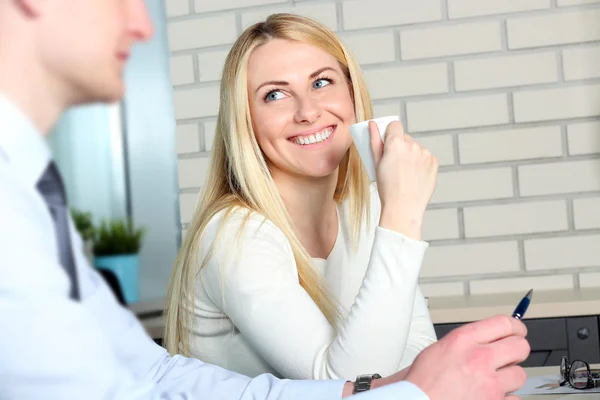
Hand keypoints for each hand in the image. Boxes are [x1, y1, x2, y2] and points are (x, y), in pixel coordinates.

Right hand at [369, 121, 437, 239]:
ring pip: (415, 147)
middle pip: (405, 137)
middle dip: (399, 147)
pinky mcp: (434, 162)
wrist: (404, 208)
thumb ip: (374, 141)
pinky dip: (420, 163)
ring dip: (410, 155)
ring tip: (404, 174)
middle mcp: (412, 145)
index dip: (389, 134)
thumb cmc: (387, 188)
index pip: (394, 125)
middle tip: (394, 165)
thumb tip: (372, 125)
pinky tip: (413, 176)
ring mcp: (425, 154)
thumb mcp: (375, 164)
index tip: (387, 145)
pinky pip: (425, 156)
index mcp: (395, 144)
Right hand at [405, 315, 530, 399]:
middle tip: (509, 356)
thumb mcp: (438, 349)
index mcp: (463, 340)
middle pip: (520, 346)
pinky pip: (514, 398)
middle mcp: (479, 359)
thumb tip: (486, 339)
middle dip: (516, 351)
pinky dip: (504, 398)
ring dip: (509, 378)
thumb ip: (465, 342)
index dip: (515, 327)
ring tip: (492, 381)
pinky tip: (489, 396)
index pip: (504, 323)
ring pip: (519, 374)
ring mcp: (490, 384)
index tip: (517, 331)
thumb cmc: (422, 382)